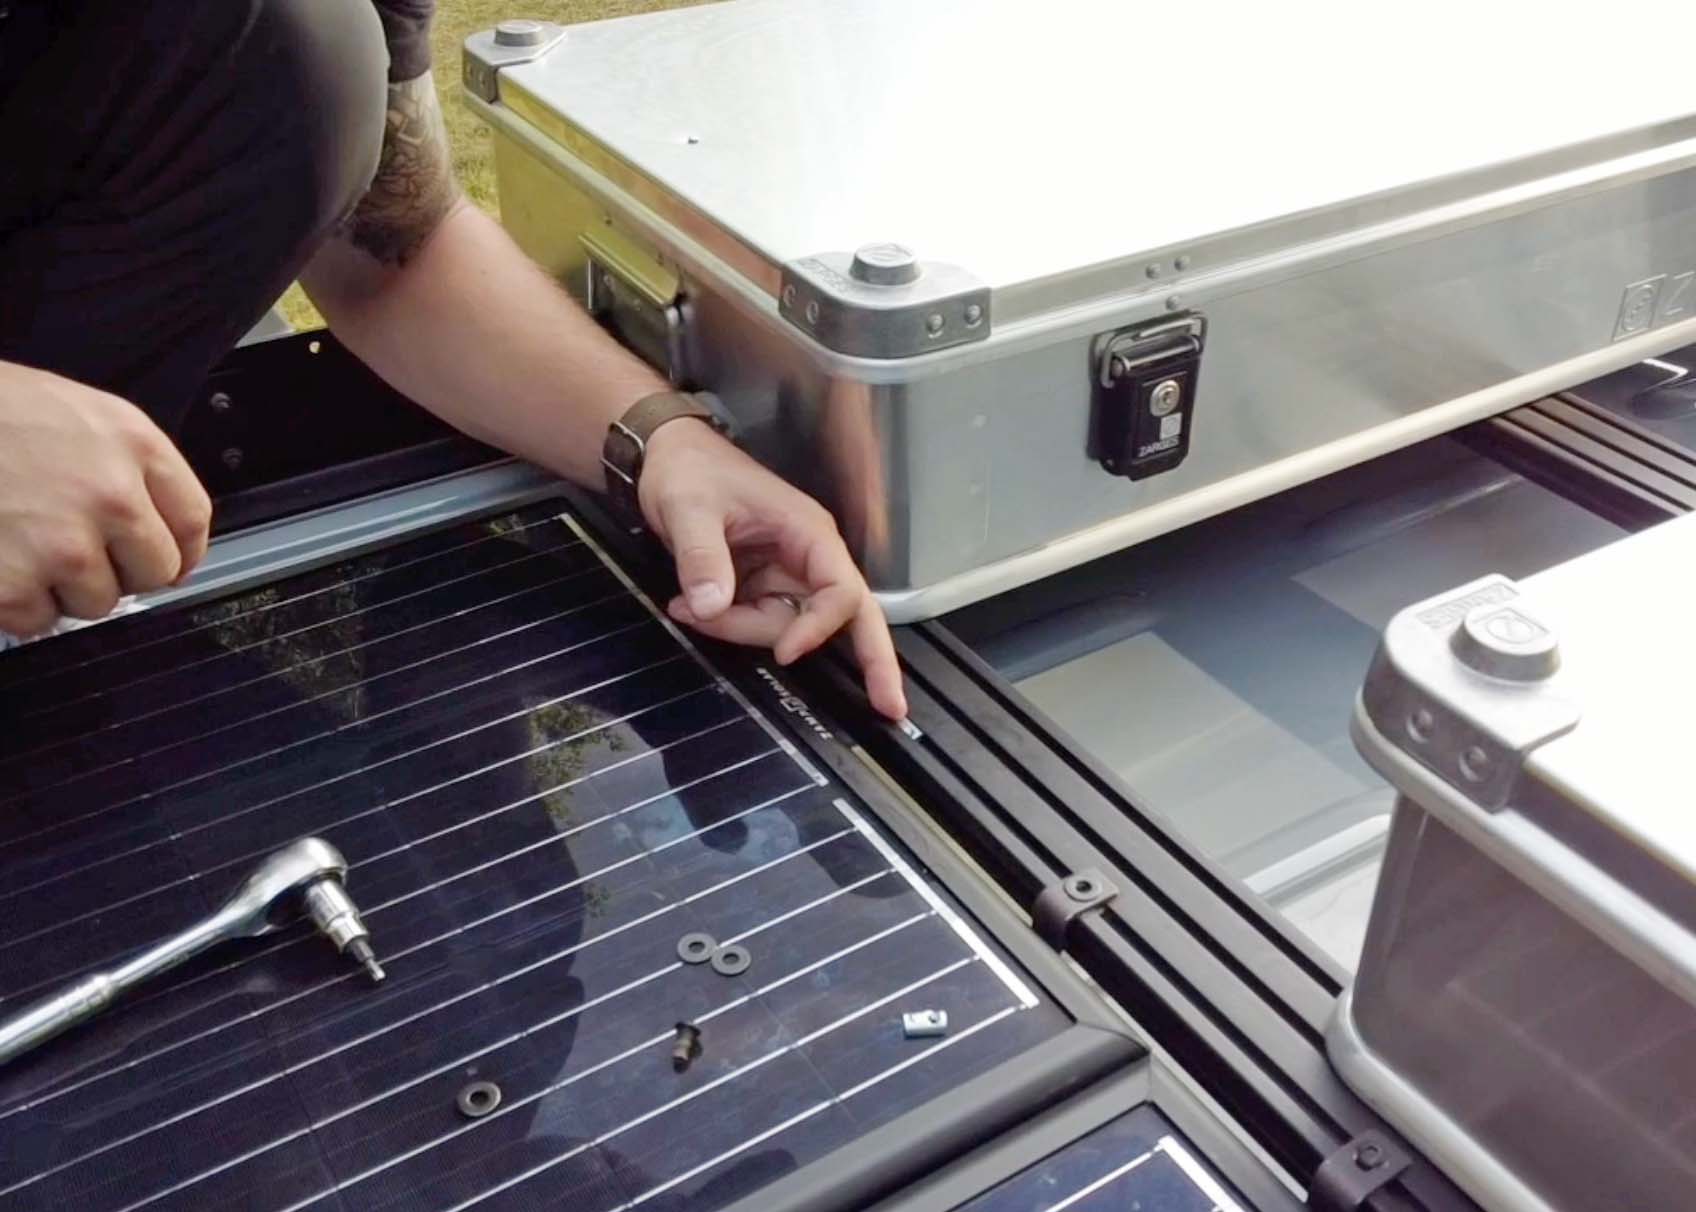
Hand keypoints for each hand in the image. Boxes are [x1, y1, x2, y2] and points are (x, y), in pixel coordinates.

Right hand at [0, 361, 211, 635]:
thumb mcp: (75, 413)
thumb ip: (128, 466)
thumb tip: (162, 530)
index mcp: (132, 445)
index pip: (193, 520)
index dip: (180, 547)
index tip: (165, 558)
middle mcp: (110, 495)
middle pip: (156, 571)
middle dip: (121, 569)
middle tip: (76, 549)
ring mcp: (62, 544)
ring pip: (99, 602)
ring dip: (64, 587)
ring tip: (21, 544)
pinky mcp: (14, 584)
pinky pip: (38, 620)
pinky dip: (15, 603)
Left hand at [637, 418, 906, 720]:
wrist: (666, 458)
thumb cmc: (690, 470)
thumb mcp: (690, 509)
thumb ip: (702, 557)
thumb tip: (709, 606)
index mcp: (809, 533)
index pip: (840, 591)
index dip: (820, 627)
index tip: (785, 654)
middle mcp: (809, 558)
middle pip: (852, 616)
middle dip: (874, 662)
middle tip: (892, 710)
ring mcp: (787, 577)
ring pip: (786, 628)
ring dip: (740, 631)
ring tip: (685, 606)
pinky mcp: (763, 589)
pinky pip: (759, 624)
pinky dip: (728, 626)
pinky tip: (690, 607)